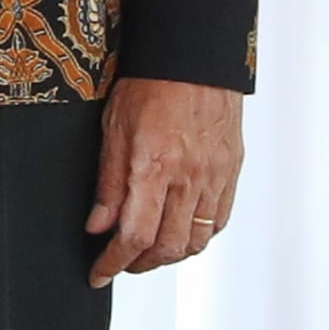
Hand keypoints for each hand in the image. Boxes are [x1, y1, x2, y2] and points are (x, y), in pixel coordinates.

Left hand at [85, 74, 241, 281]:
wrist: (194, 55)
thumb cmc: (152, 83)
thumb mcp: (113, 129)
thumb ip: (108, 183)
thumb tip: (98, 226)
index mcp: (155, 166)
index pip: (135, 235)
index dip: (114, 263)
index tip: (100, 274)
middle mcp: (189, 177)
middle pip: (169, 247)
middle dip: (142, 264)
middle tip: (122, 263)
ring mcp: (215, 175)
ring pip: (196, 239)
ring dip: (171, 255)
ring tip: (150, 250)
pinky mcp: (230, 169)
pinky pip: (219, 219)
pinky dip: (198, 235)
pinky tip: (181, 230)